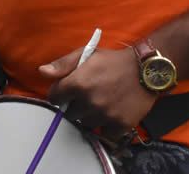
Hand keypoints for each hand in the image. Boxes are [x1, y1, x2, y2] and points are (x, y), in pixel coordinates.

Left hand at [41, 46, 157, 138]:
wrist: (146, 70)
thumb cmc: (113, 61)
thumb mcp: (86, 54)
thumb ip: (62, 64)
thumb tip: (42, 72)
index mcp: (78, 83)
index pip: (55, 98)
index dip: (59, 94)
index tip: (66, 93)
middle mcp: (89, 101)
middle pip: (70, 113)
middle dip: (75, 106)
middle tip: (87, 97)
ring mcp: (105, 115)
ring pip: (86, 124)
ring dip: (89, 117)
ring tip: (99, 104)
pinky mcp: (120, 125)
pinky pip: (104, 133)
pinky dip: (106, 127)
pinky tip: (110, 114)